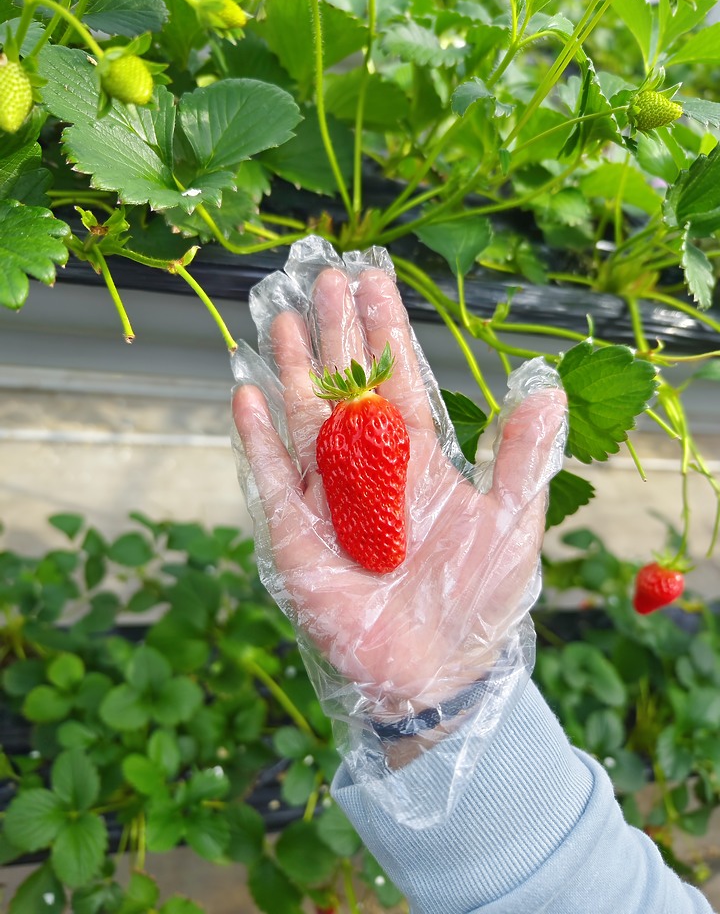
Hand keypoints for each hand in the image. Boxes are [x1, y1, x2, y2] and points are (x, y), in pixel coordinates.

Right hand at [232, 255, 566, 717]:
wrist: (435, 674)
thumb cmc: (477, 601)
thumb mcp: (512, 523)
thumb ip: (524, 457)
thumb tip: (546, 387)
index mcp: (419, 461)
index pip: (398, 381)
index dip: (386, 332)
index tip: (375, 280)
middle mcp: (370, 471)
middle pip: (346, 388)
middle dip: (338, 334)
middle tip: (325, 276)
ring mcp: (328, 501)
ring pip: (305, 422)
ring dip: (294, 370)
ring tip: (285, 318)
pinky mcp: (295, 537)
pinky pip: (271, 481)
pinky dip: (257, 441)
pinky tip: (246, 393)